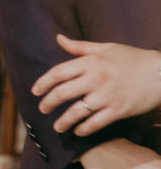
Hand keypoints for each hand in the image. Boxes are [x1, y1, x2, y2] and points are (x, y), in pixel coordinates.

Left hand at [32, 34, 160, 135]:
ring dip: (63, 121)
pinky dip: (84, 128)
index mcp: (91, 62)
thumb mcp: (106, 48)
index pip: (58, 73)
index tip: (35, 91)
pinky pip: (95, 122)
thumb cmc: (132, 59)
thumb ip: (79, 47)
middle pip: (62, 93)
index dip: (43, 83)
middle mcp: (96, 78)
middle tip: (42, 109)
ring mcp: (107, 95)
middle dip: (48, 103)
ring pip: (76, 112)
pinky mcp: (118, 110)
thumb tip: (58, 38)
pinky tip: (78, 130)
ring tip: (57, 126)